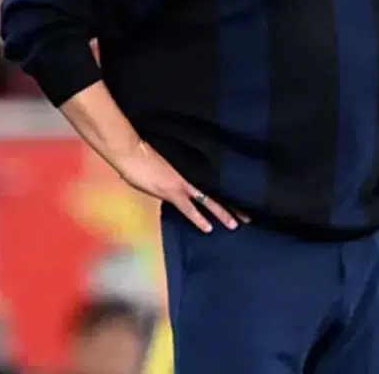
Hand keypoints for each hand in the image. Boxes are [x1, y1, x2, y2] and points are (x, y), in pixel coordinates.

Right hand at [112, 140, 244, 231]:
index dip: (225, 194)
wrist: (131, 150)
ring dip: (222, 213)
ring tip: (235, 225)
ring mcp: (182, 184)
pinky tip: (208, 228)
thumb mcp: (161, 163)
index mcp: (188, 171)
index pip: (211, 185)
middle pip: (216, 193)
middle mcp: (190, 177)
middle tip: (248, 216)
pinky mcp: (172, 189)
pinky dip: (198, 218)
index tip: (239, 200)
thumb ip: (169, 171)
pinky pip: (189, 208)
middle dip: (232, 205)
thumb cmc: (141, 154)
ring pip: (209, 200)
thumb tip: (167, 177)